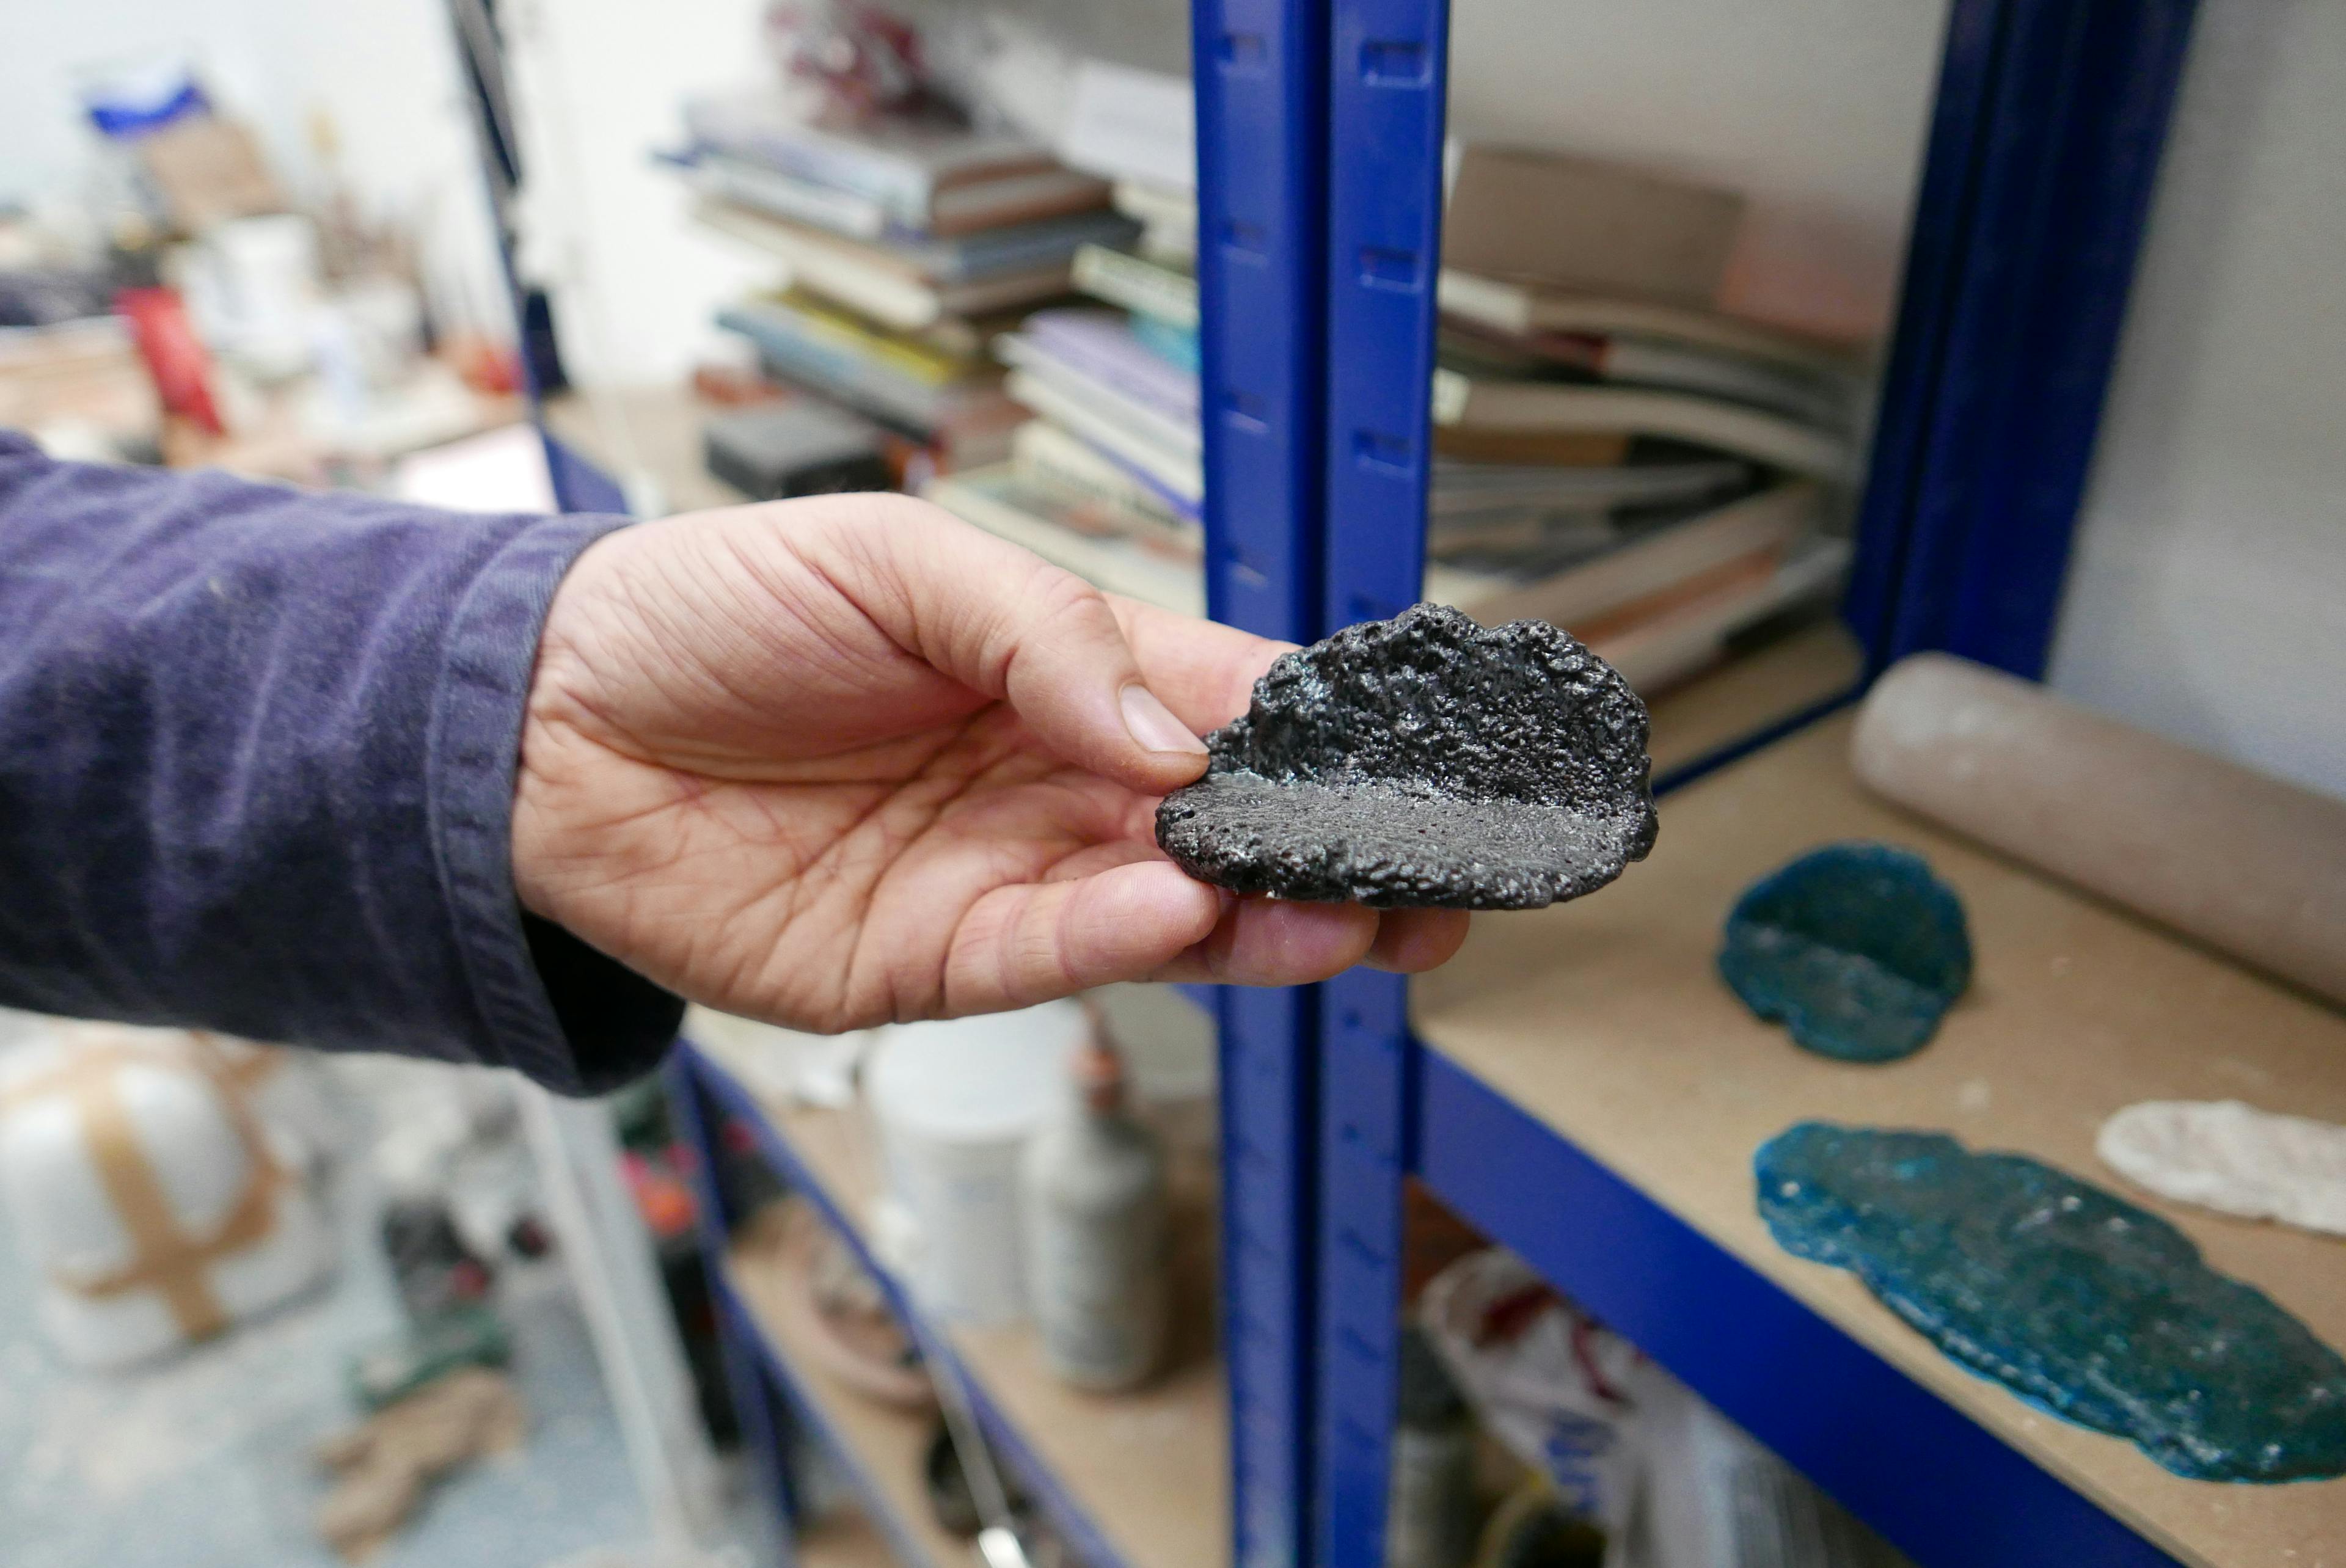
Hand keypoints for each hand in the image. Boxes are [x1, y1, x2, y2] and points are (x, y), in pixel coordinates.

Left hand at [512, 494, 1468, 1031]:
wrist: (540, 717)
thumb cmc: (710, 610)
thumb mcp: (895, 563)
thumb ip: (1045, 634)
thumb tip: (1177, 727)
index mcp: (1060, 676)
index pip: (1226, 705)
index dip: (1324, 737)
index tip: (1416, 762)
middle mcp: (1049, 787)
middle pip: (1225, 831)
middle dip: (1331, 860)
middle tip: (1429, 881)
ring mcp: (996, 882)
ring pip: (1165, 915)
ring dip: (1261, 919)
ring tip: (1347, 913)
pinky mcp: (926, 964)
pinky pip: (1049, 958)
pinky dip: (1125, 940)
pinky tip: (1187, 910)